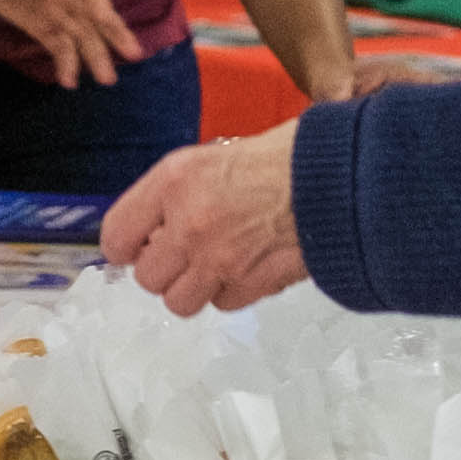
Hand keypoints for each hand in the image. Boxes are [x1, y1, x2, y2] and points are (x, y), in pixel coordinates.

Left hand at [0, 0, 140, 87]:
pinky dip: (65, 63)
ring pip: (81, 35)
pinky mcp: (41, 26)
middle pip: (94, 13)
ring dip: (95, 56)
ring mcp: (54, 10)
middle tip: (134, 53)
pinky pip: (58, 46)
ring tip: (107, 79)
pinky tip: (68, 82)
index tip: (103, 15)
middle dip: (114, 32)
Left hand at [102, 129, 308, 313]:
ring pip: (180, 301)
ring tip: (217, 263)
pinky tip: (249, 266)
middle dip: (165, 269)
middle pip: (147, 278)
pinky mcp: (252, 284)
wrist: (343, 176)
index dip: (127, 246)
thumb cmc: (286, 156)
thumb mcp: (216, 154)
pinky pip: (222, 304)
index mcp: (174, 181)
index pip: (117, 234)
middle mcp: (189, 223)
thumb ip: (179, 192)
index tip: (137, 247)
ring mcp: (219, 259)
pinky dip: (232, 292)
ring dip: (195, 287)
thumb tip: (157, 226)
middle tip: (186, 253)